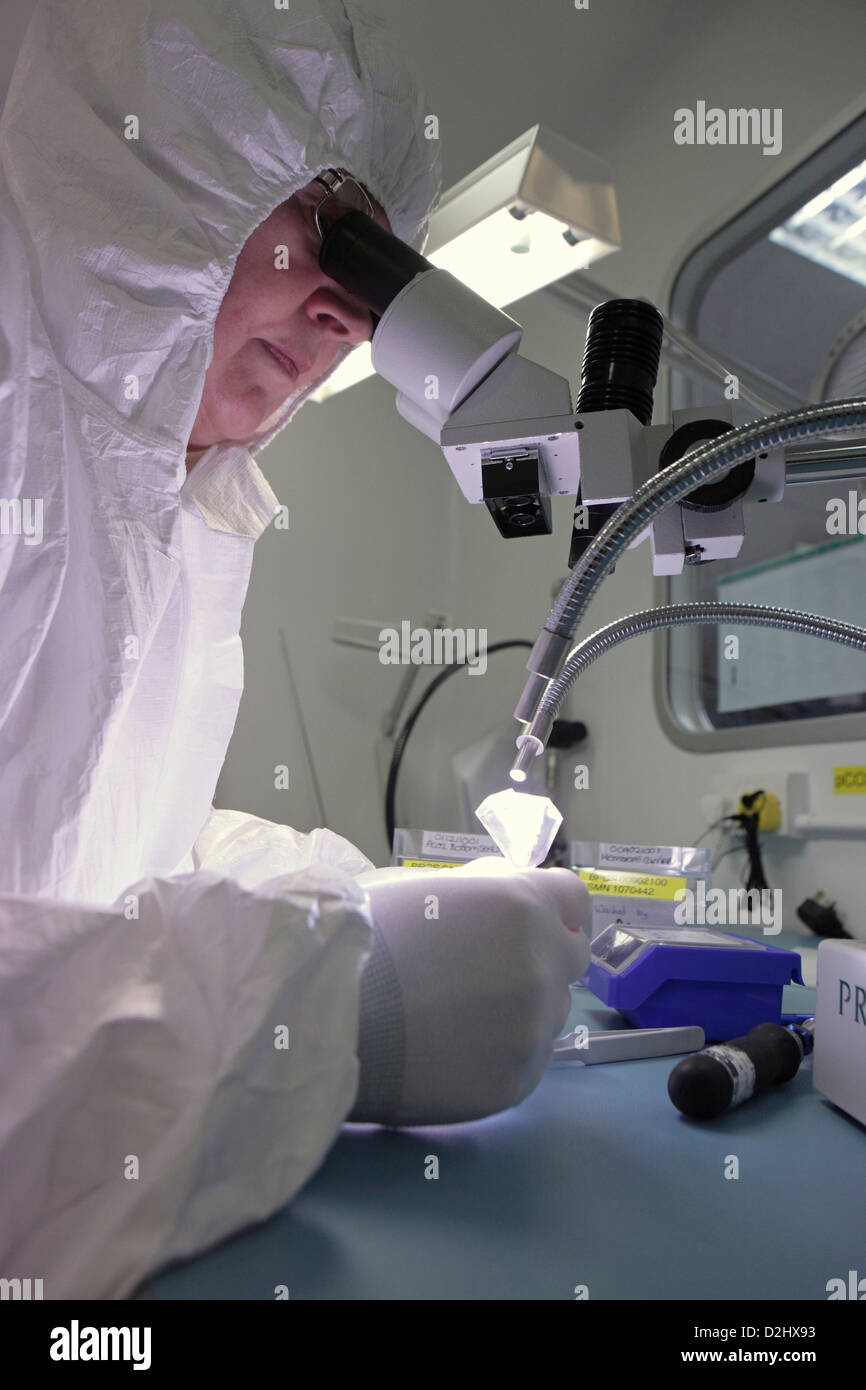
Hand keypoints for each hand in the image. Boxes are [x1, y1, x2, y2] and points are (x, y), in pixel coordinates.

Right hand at [353, 861, 589, 1124]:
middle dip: (540, 959)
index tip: (532, 924)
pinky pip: (527, 1061)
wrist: (322, 1017)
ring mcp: (533, 1028)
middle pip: (570, 958)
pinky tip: (452, 1050)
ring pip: (549, 1013)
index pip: (575, 899)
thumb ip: (484, 888)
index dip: (553, 909)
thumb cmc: (360, 940)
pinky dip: (501, 1055)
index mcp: (519, 905)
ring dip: (520, 1010)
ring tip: (455, 1017)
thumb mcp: (426, 886)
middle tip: (485, 974)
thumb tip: (513, 888)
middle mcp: (540, 964)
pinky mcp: (517, 1082)